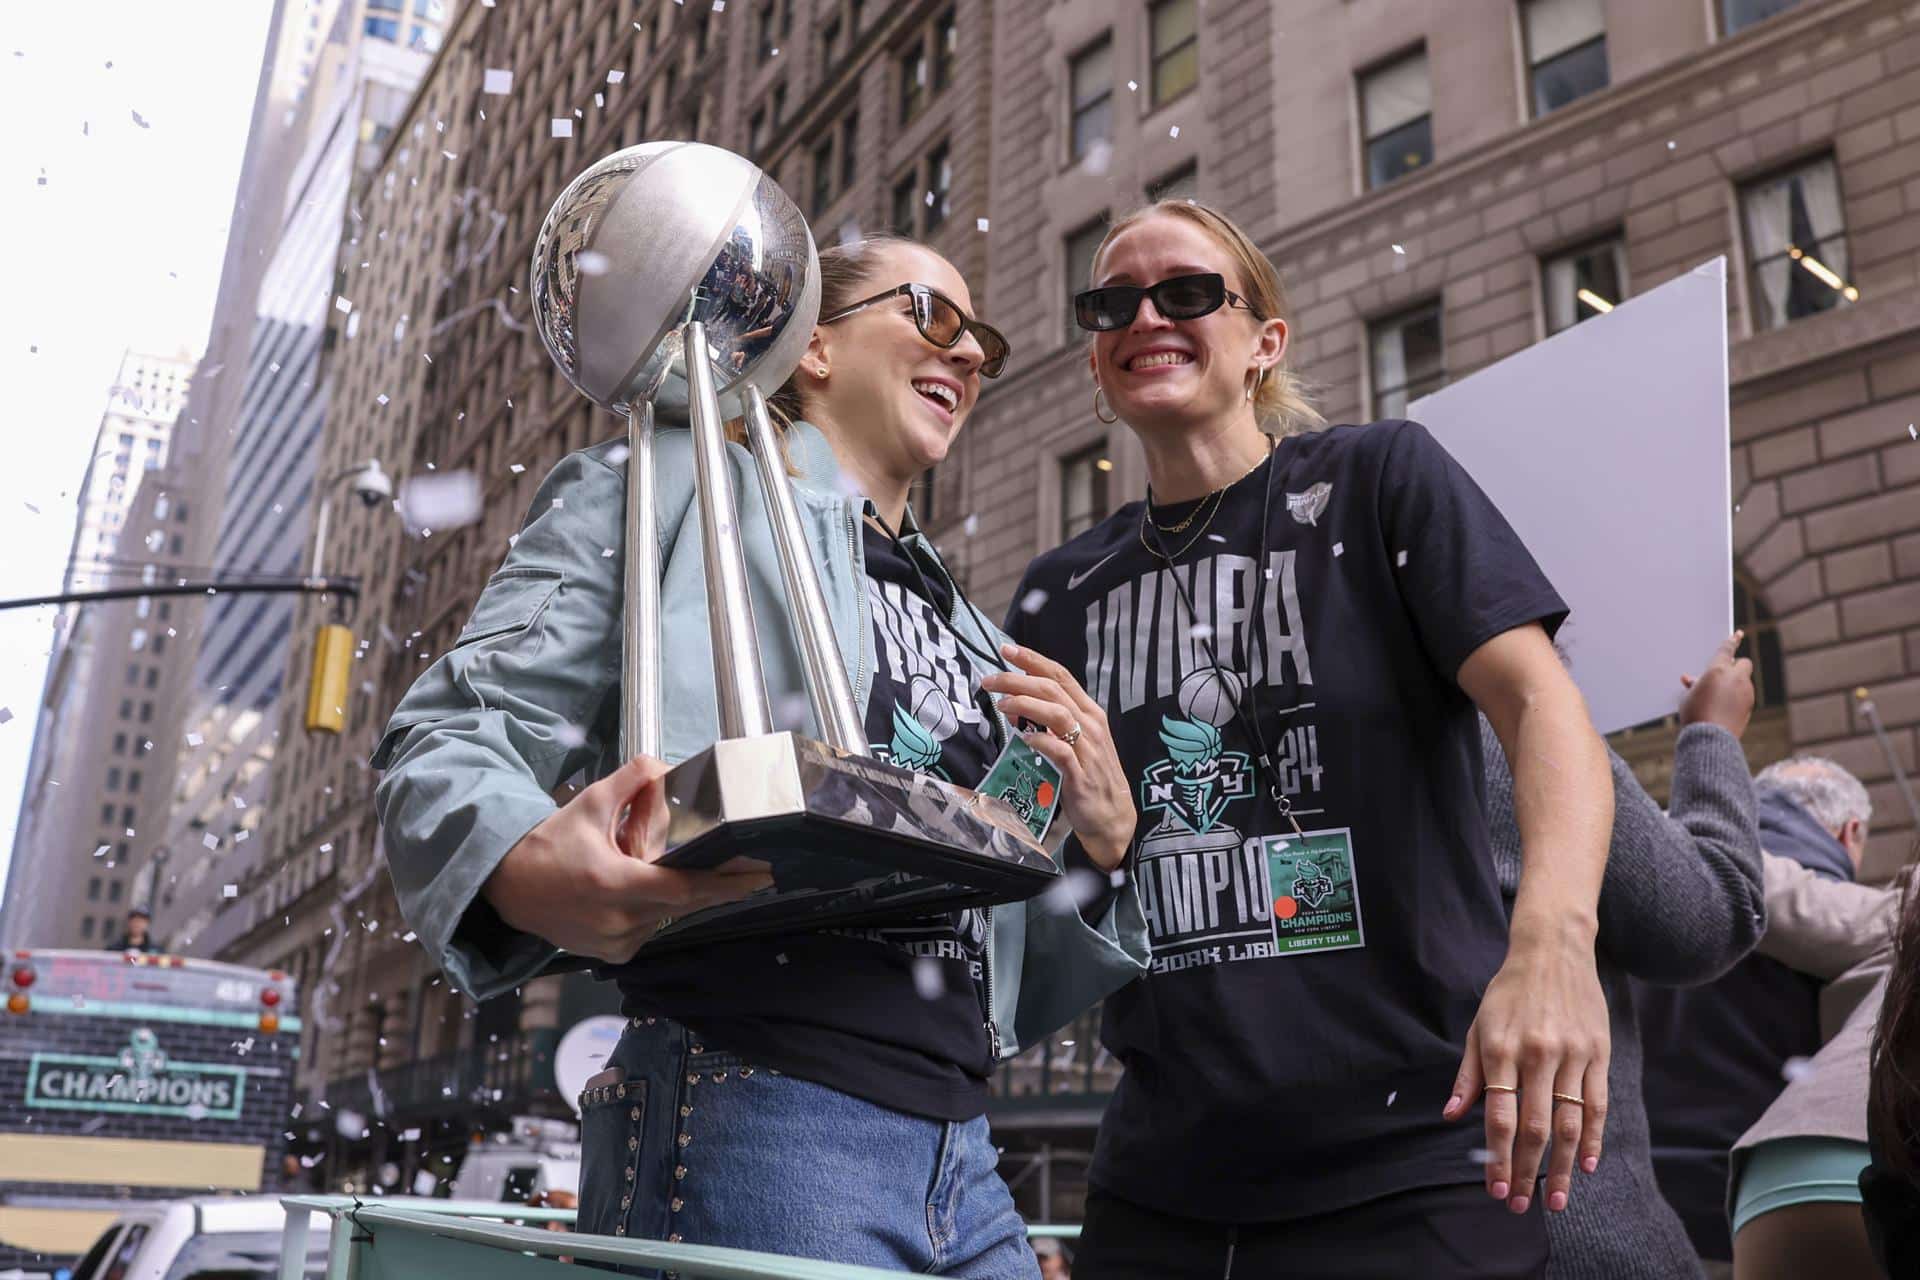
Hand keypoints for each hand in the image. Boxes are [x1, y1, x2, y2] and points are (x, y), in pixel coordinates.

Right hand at [482, 755, 771, 962]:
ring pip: (667, 915)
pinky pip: (649, 929)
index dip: (727, 883)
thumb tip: (664, 766)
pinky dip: (653, 909)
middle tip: (744, 869)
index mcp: (614, 884)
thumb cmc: (549, 843)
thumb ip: (632, 780)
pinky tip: (639, 890)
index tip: (761, 875)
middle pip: (684, 902)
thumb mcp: (591, 803)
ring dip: (675, 894)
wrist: (509, 886)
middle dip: (714, 884)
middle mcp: (618, 921)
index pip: (685, 888)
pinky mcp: (612, 955)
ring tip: (662, 869)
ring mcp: (615, 943)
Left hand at [982, 643, 1135, 870]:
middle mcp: (1090, 724)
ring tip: (1001, 704)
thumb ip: (1046, 722)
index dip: (1033, 660)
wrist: (1112, 817)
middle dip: (1018, 680)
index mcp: (1089, 712)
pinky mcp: (1081, 774)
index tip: (1007, 649)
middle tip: (990, 680)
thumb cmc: (1089, 776)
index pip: (1060, 675)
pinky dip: (1041, 741)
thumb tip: (1013, 705)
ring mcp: (1087, 748)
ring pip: (1057, 713)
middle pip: (1052, 689)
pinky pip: (1060, 750)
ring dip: (1026, 705)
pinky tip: (1025, 739)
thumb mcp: (1071, 742)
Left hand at [1443, 929, 1610, 1214]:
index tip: (1496, 1189)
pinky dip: (1593, 1138)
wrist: (1553, 951)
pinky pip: (1598, 1104)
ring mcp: (1571, 1055)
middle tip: (1522, 1206)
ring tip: (1556, 1200)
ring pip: (1569, 1123)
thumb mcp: (1478, 1026)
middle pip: (1535, 1127)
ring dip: (1562, 1167)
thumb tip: (1452, 1116)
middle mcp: (1537, 1055)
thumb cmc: (1508, 992)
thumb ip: (1468, 1074)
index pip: (1500, 1117)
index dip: (1499, 1158)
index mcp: (1501, 1049)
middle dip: (1528, 1172)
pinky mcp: (1598, 1053)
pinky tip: (1585, 1165)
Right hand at [1679, 629, 1754, 738]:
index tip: (1738, 634)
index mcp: (1718, 670)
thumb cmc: (1696, 715)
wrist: (1711, 738)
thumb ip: (1694, 685)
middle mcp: (1736, 678)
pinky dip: (1737, 697)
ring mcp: (1746, 692)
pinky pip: (1744, 695)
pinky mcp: (1750, 706)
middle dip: (1736, 665)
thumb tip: (1691, 680)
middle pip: (1744, 663)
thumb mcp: (1688, 697)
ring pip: (1744, 681)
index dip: (1732, 640)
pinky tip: (1723, 709)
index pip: (1727, 650)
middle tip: (1724, 674)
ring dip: (1735, 683)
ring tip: (1717, 698)